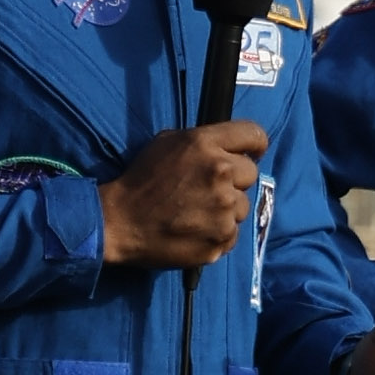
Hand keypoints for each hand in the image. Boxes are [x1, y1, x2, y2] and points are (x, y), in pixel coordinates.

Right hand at [100, 122, 267, 271]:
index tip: (250, 154)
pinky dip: (218, 233)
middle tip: (207, 189)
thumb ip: (204, 141)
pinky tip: (195, 230)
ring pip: (243, 206)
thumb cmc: (141, 181)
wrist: (119, 222)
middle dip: (234, 180)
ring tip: (197, 212)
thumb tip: (231, 148)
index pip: (255, 135)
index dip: (254, 146)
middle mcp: (219, 174)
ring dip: (226, 209)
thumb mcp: (167, 143)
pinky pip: (233, 234)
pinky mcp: (220, 239)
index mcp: (205, 144)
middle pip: (251, 173)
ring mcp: (223, 209)